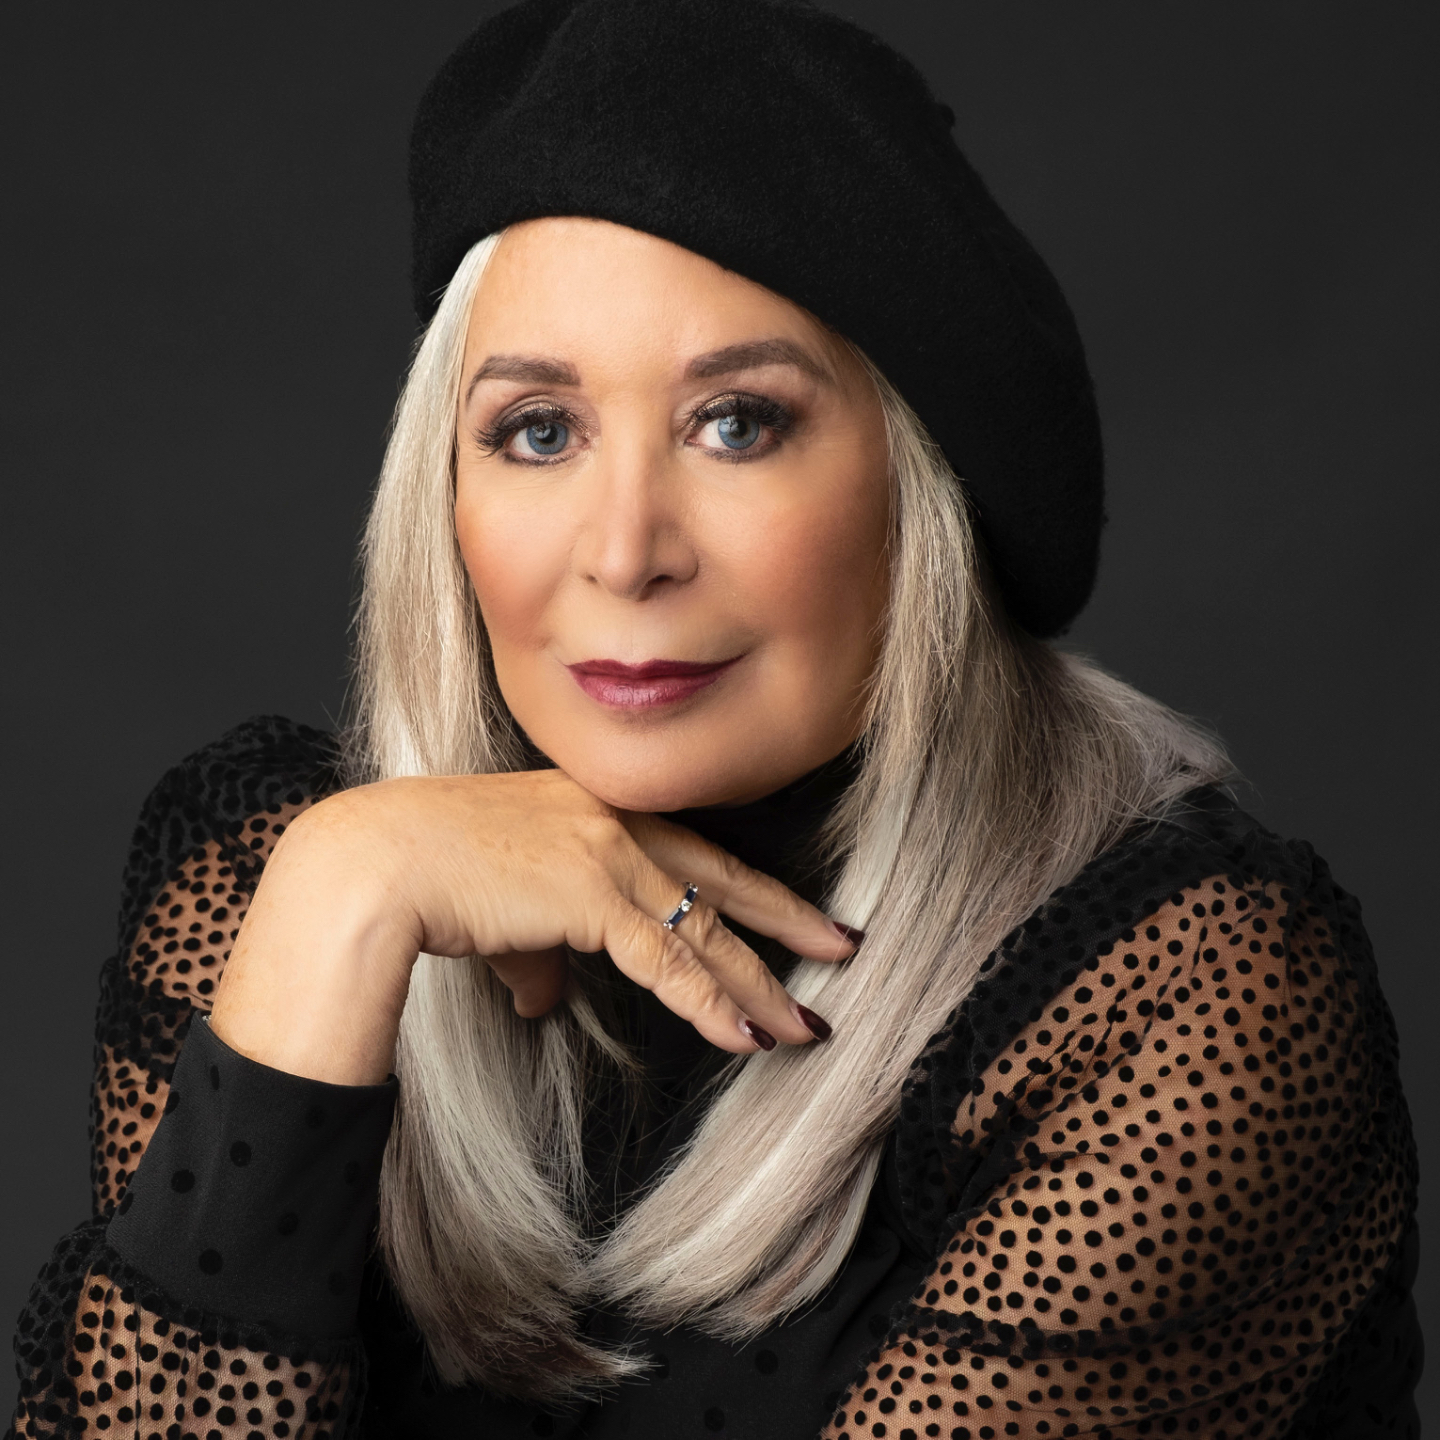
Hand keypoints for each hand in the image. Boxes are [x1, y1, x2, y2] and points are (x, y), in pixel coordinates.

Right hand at [209, 770, 855, 1084]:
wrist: (373, 863)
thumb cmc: (420, 877)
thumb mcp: (498, 910)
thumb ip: (537, 950)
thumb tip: (547, 999)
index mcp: (592, 809)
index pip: (687, 850)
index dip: (741, 885)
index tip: (784, 913)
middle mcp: (611, 819)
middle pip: (721, 875)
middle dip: (786, 917)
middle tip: (840, 945)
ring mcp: (605, 851)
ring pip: (705, 926)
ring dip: (759, 982)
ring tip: (805, 1026)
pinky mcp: (591, 893)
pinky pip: (668, 959)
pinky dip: (711, 1002)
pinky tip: (747, 1035)